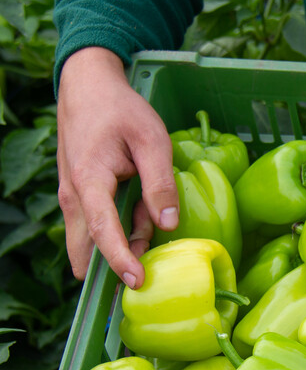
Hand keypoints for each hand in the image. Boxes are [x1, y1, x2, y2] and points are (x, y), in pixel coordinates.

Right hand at [56, 47, 177, 287]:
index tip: (136, 281)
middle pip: (90, 245)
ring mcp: (72, 197)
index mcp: (89, 180)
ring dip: (121, 242)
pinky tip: (142, 218)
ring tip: (148, 222)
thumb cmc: (121, 111)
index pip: (103, 230)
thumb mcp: (152, 140)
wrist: (87, 87)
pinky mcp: (79, 197)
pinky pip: (98, 225)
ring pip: (94, 237)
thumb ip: (160, 184)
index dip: (119, 259)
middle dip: (115, 264)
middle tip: (145, 274)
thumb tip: (168, 226)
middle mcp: (73, 195)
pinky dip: (119, 230)